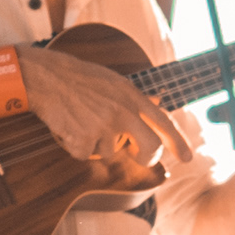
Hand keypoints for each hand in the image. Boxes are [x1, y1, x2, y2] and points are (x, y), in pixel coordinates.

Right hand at [22, 45, 194, 185]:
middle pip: (150, 148)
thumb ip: (135, 95)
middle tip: (139, 157)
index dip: (178, 142)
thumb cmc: (77, 76)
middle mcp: (123, 112)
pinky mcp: (84, 141)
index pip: (163, 122)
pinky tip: (68, 126)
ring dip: (95, 143)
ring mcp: (104, 127)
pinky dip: (74, 145)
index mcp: (131, 96)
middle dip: (147, 158)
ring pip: (109, 152)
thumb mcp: (113, 80)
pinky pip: (84, 155)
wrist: (45, 77)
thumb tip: (157, 101)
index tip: (188, 158)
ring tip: (81, 120)